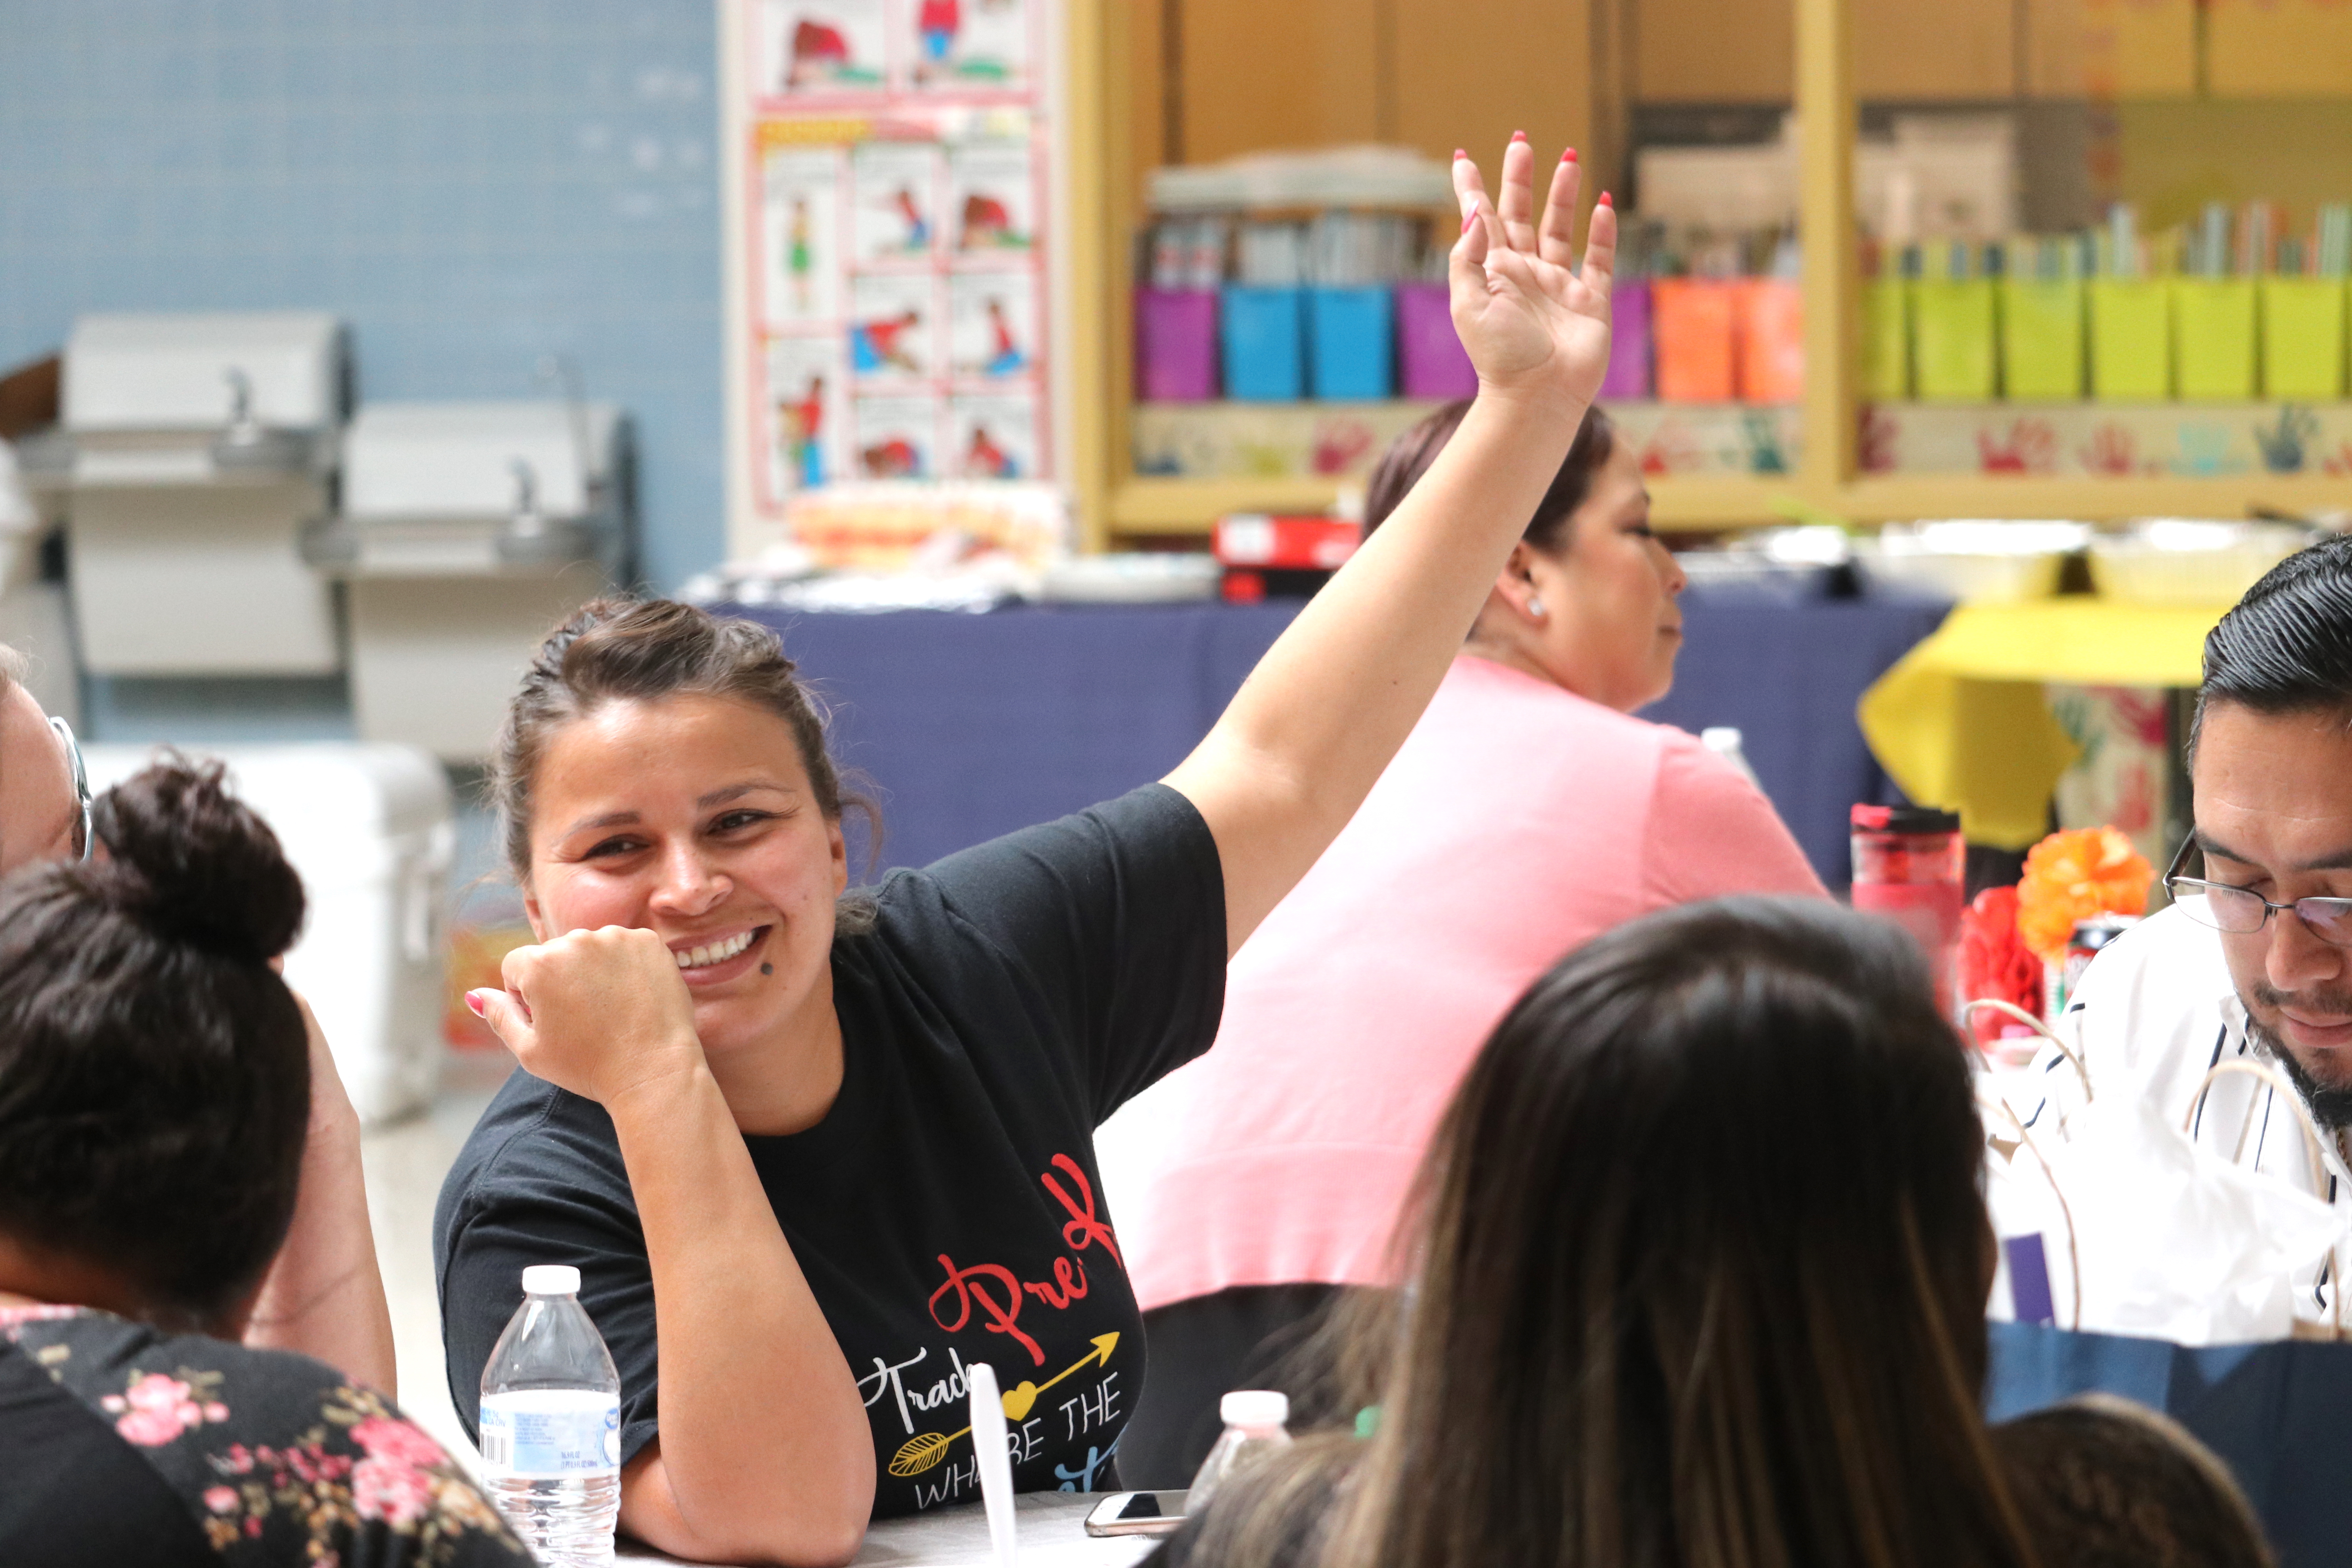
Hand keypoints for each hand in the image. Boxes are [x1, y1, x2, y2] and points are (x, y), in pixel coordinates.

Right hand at [470, 927, 705, 1109]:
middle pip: (554, 954)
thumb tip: (474, 995)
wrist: (654, 1072)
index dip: (526, 995)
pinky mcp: (649, 941)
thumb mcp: (531, 1051)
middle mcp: (576, 941)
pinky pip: (626, 947)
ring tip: (611, 1010)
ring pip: (591, 948)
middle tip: (584, 1019)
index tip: (550, 1019)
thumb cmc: (589, 1068)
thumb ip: (499, 1016)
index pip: (516, 965)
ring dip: (594, 970)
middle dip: (561, 979)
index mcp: (539, 964)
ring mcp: (617, 937)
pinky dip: (627, 967)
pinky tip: (634, 998)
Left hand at [1449, 134, 1616, 411]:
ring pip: (1559, 228)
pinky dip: (1602, 232)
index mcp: (1491, 273)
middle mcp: (1523, 274)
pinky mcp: (1589, 300)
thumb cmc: (1498, 354)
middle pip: (1521, 214)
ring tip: (1566, 157)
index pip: (1480, 220)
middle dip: (1520, 178)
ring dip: (1562, 194)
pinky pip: (1598, 260)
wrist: (1537, 395)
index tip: (1461, 157)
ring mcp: (1557, 285)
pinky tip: (1602, 203)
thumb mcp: (1468, 303)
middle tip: (1521, 141)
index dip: (1470, 189)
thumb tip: (1474, 212)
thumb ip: (1468, 256)